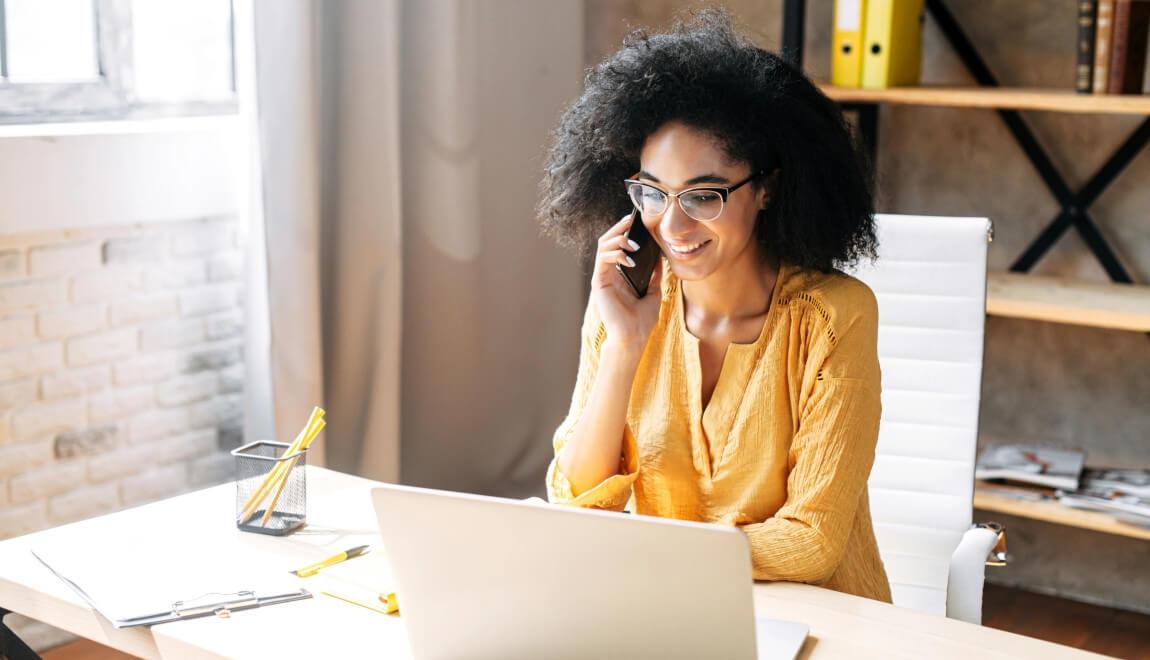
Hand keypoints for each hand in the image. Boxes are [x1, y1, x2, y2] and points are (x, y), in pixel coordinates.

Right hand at [591, 213, 663, 354]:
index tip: (637, 222)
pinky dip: (616, 254)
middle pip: (608, 242)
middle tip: (631, 221)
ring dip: (618, 239)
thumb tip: (661, 257)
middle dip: (619, 229)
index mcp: (620, 275)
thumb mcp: (654, 292)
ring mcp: (603, 277)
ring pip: (603, 246)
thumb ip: (655, 275)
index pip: (619, 246)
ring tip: (634, 241)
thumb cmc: (642, 320)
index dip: (626, 232)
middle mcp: (609, 273)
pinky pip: (603, 259)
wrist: (633, 337)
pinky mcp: (599, 282)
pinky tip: (630, 258)